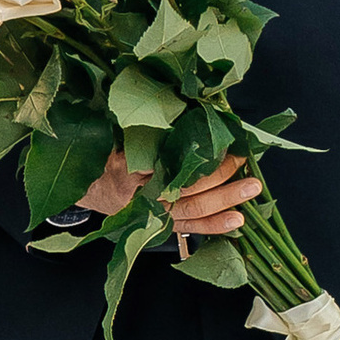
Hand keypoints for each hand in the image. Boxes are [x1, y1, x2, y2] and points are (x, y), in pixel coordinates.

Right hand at [78, 148, 262, 249]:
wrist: (89, 192)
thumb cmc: (102, 160)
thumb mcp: (110, 140)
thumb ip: (138, 133)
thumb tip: (176, 112)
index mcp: (124, 171)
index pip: (160, 163)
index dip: (189, 154)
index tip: (210, 141)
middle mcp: (140, 197)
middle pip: (183, 188)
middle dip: (216, 175)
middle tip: (240, 159)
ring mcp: (152, 215)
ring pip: (192, 209)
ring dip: (224, 200)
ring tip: (250, 189)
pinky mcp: (161, 226)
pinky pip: (190, 228)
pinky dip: (214, 225)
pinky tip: (237, 220)